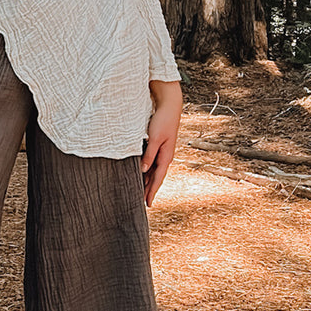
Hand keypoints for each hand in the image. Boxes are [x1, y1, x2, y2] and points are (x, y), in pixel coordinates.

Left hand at [141, 80, 181, 206]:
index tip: (147, 204)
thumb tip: (143, 170)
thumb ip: (149, 155)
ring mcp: (162, 152)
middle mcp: (165, 156)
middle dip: (149, 190)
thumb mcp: (154, 139)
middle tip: (141, 203)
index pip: (158, 179)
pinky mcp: (158, 146)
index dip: (152, 192)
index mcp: (166, 157)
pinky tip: (141, 174)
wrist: (169, 107)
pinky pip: (152, 163)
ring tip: (140, 192)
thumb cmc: (162, 121)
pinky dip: (147, 171)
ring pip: (153, 171)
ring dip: (147, 182)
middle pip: (155, 177)